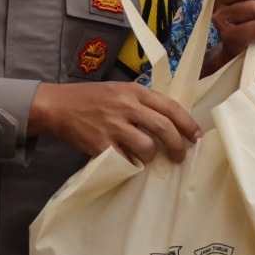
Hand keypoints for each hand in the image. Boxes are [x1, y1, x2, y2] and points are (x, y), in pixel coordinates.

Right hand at [29, 81, 200, 163]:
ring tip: (147, 159)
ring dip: (152, 157)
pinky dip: (131, 165)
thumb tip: (171, 121)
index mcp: (134, 91)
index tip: (196, 136)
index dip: (188, 123)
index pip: (170, 107)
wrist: (58, 106)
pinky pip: (125, 160)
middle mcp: (126, 106)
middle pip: (164, 128)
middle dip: (177, 145)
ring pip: (147, 147)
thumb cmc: (92, 98)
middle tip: (179, 156)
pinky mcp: (100, 144)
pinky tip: (129, 163)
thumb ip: (142, 102)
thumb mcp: (119, 90)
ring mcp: (113, 126)